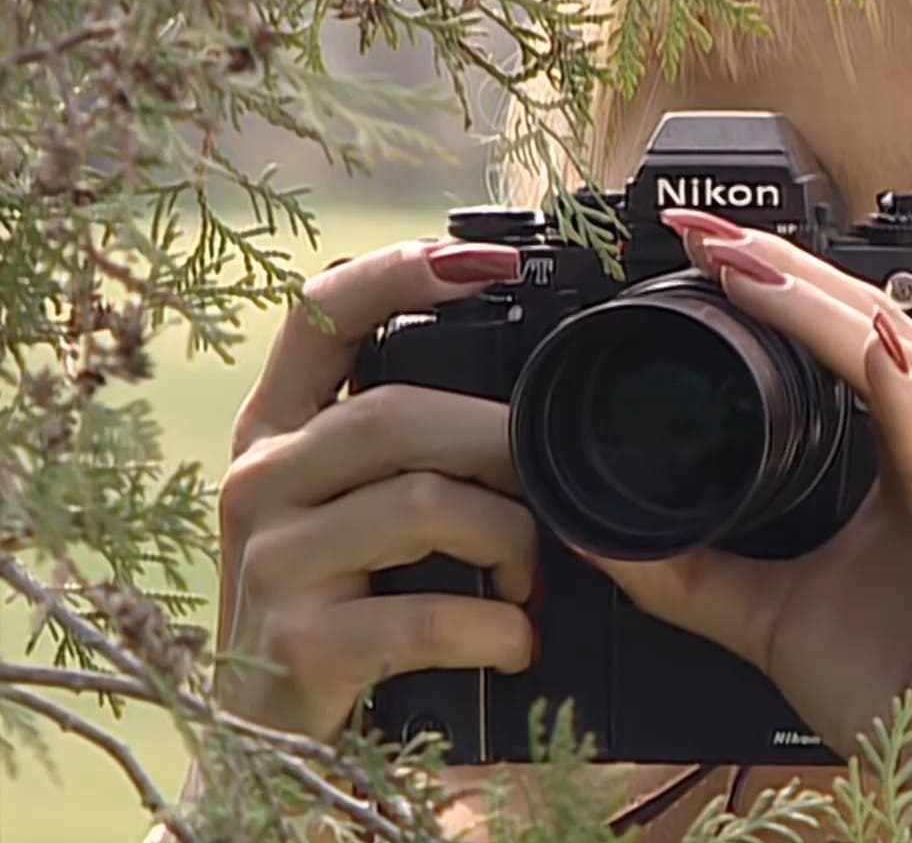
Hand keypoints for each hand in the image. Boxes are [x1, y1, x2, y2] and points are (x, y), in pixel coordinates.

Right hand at [215, 239, 536, 739]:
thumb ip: (405, 444)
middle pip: (395, 413)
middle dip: (500, 443)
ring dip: (510, 539)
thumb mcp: (347, 506)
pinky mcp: (297, 646)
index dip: (404, 272)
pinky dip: (495, 628)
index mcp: (277, 429)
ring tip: (532, 579)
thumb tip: (526, 404)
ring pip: (424, 502)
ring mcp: (271, 562)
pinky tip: (515, 642)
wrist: (266, 748)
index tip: (495, 263)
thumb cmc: (336, 603)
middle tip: (552, 487)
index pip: (320, 313)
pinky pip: (425, 616)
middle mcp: (259, 479)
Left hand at [572, 209, 911, 757]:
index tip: (698, 246)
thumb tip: (593, 532)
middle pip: (871, 324)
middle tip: (698, 226)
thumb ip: (686, 569)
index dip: (781, 282)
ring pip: (896, 366)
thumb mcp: (767, 612)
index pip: (851, 335)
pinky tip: (866, 349)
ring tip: (741, 263)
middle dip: (782, 267)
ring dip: (818, 307)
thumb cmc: (897, 691)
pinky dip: (899, 398)